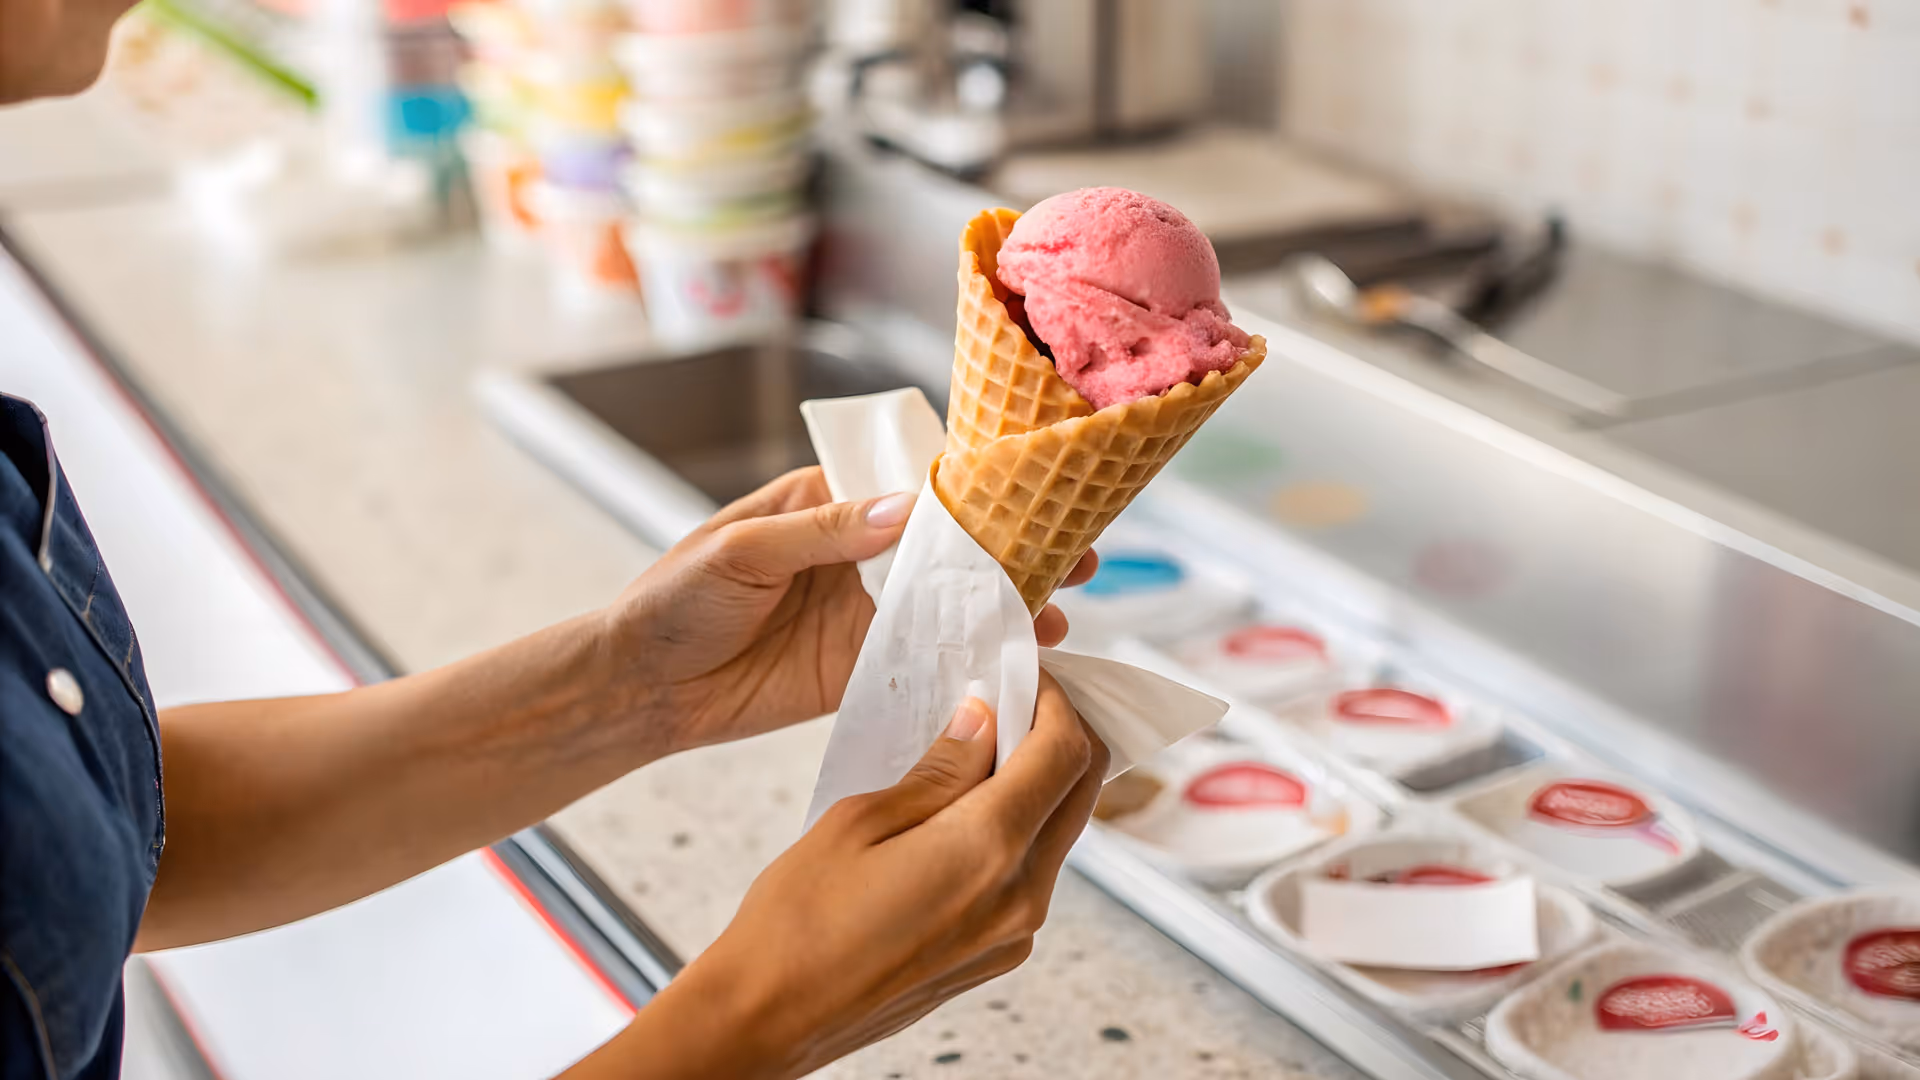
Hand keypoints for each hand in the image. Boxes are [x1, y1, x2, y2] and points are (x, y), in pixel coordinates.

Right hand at [567, 674, 1108, 1079]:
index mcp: (988, 851)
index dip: (1054, 700)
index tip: (1024, 674)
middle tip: (1014, 699)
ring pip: (1059, 832)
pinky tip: (965, 808)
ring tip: (980, 748)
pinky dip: (1017, 828)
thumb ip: (938, 769)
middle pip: (1080, 791)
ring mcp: (1013, 934)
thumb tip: (983, 721)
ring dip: (1038, 781)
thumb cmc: (796, 922)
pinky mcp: (997, 955)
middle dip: (1059, 733)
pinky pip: (1031, 874)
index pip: (1064, 752)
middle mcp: (1019, 898)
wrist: (768, 1015)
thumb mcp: (861, 819)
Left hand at [602, 467, 1096, 755]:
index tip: (1034, 491)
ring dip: (1003, 607)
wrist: (637, 689)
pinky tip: (1014, 664)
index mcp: (826, 502)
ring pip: (948, 603)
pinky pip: (924, 660)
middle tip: (1078, 555)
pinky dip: (969, 661)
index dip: (975, 488)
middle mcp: (855, 553)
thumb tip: (904, 509)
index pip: (912, 484)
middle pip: (948, 545)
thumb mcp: (741, 552)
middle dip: (1013, 548)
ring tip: (1060, 614)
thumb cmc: (672, 600)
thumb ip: (824, 532)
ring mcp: (862, 613)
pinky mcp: (858, 669)